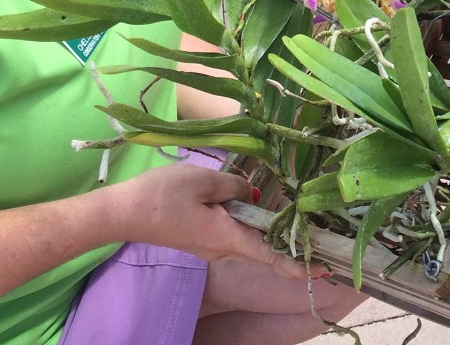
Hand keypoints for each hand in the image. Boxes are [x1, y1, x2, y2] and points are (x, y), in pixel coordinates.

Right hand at [105, 163, 309, 279]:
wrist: (124, 211)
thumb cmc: (163, 195)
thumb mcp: (205, 181)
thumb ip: (236, 187)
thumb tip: (251, 196)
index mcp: (227, 238)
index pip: (270, 256)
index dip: (298, 263)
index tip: (325, 268)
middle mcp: (222, 249)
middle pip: (263, 247)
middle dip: (291, 244)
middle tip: (322, 234)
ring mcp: (211, 245)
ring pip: (249, 238)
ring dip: (271, 231)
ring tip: (298, 216)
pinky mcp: (202, 237)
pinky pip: (234, 231)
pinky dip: (251, 223)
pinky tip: (256, 206)